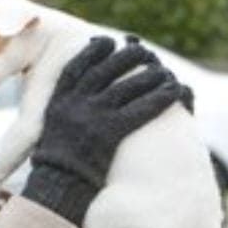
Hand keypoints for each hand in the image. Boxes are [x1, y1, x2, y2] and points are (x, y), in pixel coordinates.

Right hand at [22, 36, 186, 226]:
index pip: (77, 65)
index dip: (94, 51)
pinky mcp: (110, 132)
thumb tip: (83, 94)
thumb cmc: (60, 162)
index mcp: (59, 100)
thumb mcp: (53, 128)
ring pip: (127, 86)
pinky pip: (140, 109)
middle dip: (127, 57)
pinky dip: (160, 97)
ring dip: (150, 75)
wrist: (59, 187)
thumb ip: (65, 108)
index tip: (107, 41)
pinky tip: (175, 91)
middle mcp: (75, 104)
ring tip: (165, 70)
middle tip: (144, 51)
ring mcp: (92, 116)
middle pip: (106, 69)